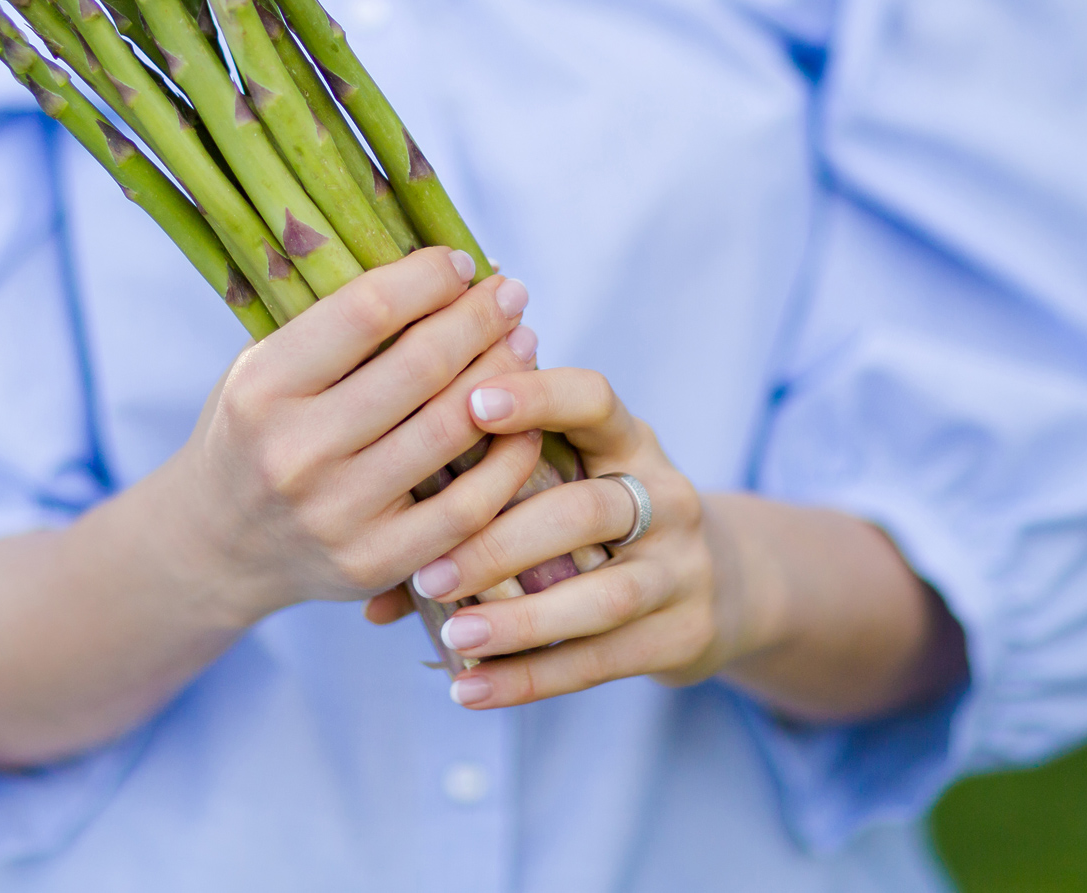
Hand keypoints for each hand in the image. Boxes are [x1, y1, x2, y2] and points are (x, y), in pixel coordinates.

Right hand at [164, 246, 546, 622]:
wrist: (218, 545)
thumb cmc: (256, 432)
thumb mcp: (262, 367)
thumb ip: (333, 326)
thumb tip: (440, 268)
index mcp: (261, 388)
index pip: (367, 311)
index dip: (428, 279)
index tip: (460, 263)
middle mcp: (294, 452)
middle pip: (421, 366)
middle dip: (479, 319)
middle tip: (511, 294)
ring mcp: (336, 514)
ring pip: (452, 428)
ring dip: (505, 375)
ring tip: (523, 343)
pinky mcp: (374, 563)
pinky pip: (468, 507)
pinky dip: (510, 458)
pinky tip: (526, 423)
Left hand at [404, 368, 756, 708]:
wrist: (720, 585)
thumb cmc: (599, 525)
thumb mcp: (566, 487)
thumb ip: (479, 508)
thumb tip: (367, 590)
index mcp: (628, 441)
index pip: (594, 400)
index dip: (538, 397)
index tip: (471, 402)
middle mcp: (664, 496)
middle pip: (586, 511)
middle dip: (503, 543)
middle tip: (432, 571)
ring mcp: (683, 567)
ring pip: (602, 596)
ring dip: (521, 620)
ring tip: (454, 634)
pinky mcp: (685, 633)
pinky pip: (602, 661)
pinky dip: (532, 678)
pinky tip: (471, 689)